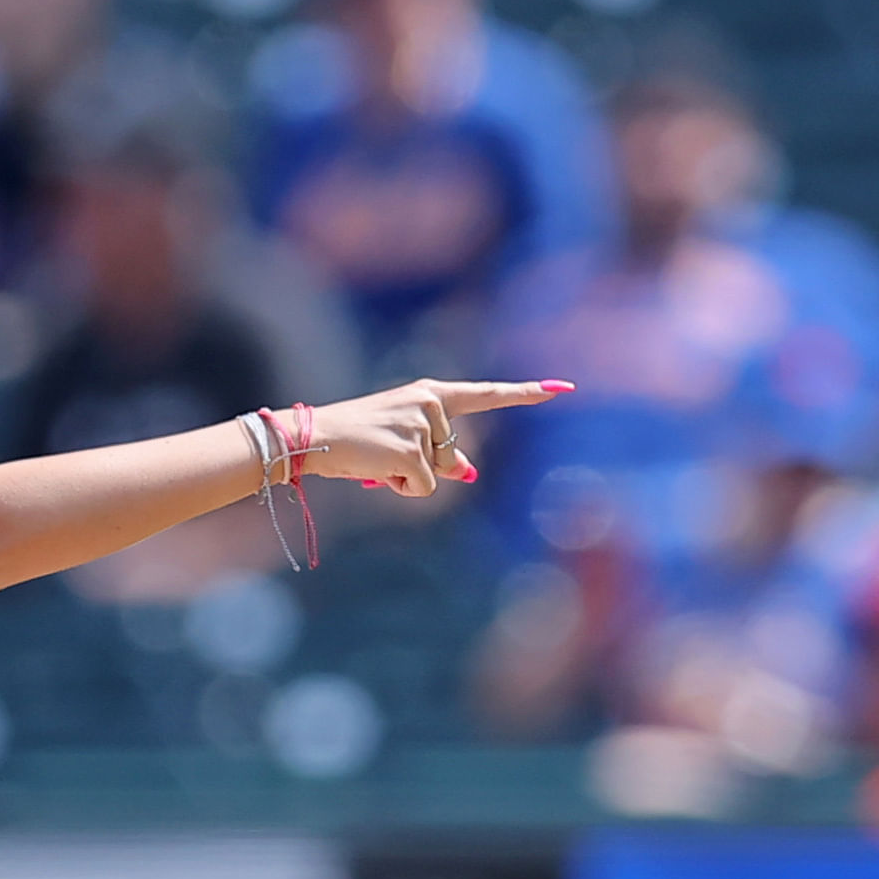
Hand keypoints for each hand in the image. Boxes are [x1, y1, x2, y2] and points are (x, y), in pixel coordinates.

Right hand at [296, 378, 566, 500]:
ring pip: (438, 475)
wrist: (317, 437)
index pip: (486, 393)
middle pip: (452, 456)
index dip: (525, 392)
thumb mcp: (402, 441)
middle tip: (385, 455)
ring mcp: (423, 426)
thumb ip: (439, 453)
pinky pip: (423, 488)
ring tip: (377, 459)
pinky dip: (402, 489)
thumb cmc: (356, 439)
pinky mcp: (411, 451)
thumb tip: (468, 471)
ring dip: (409, 479)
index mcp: (431, 393)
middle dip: (426, 468)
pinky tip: (378, 470)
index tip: (562, 388)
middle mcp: (431, 403)